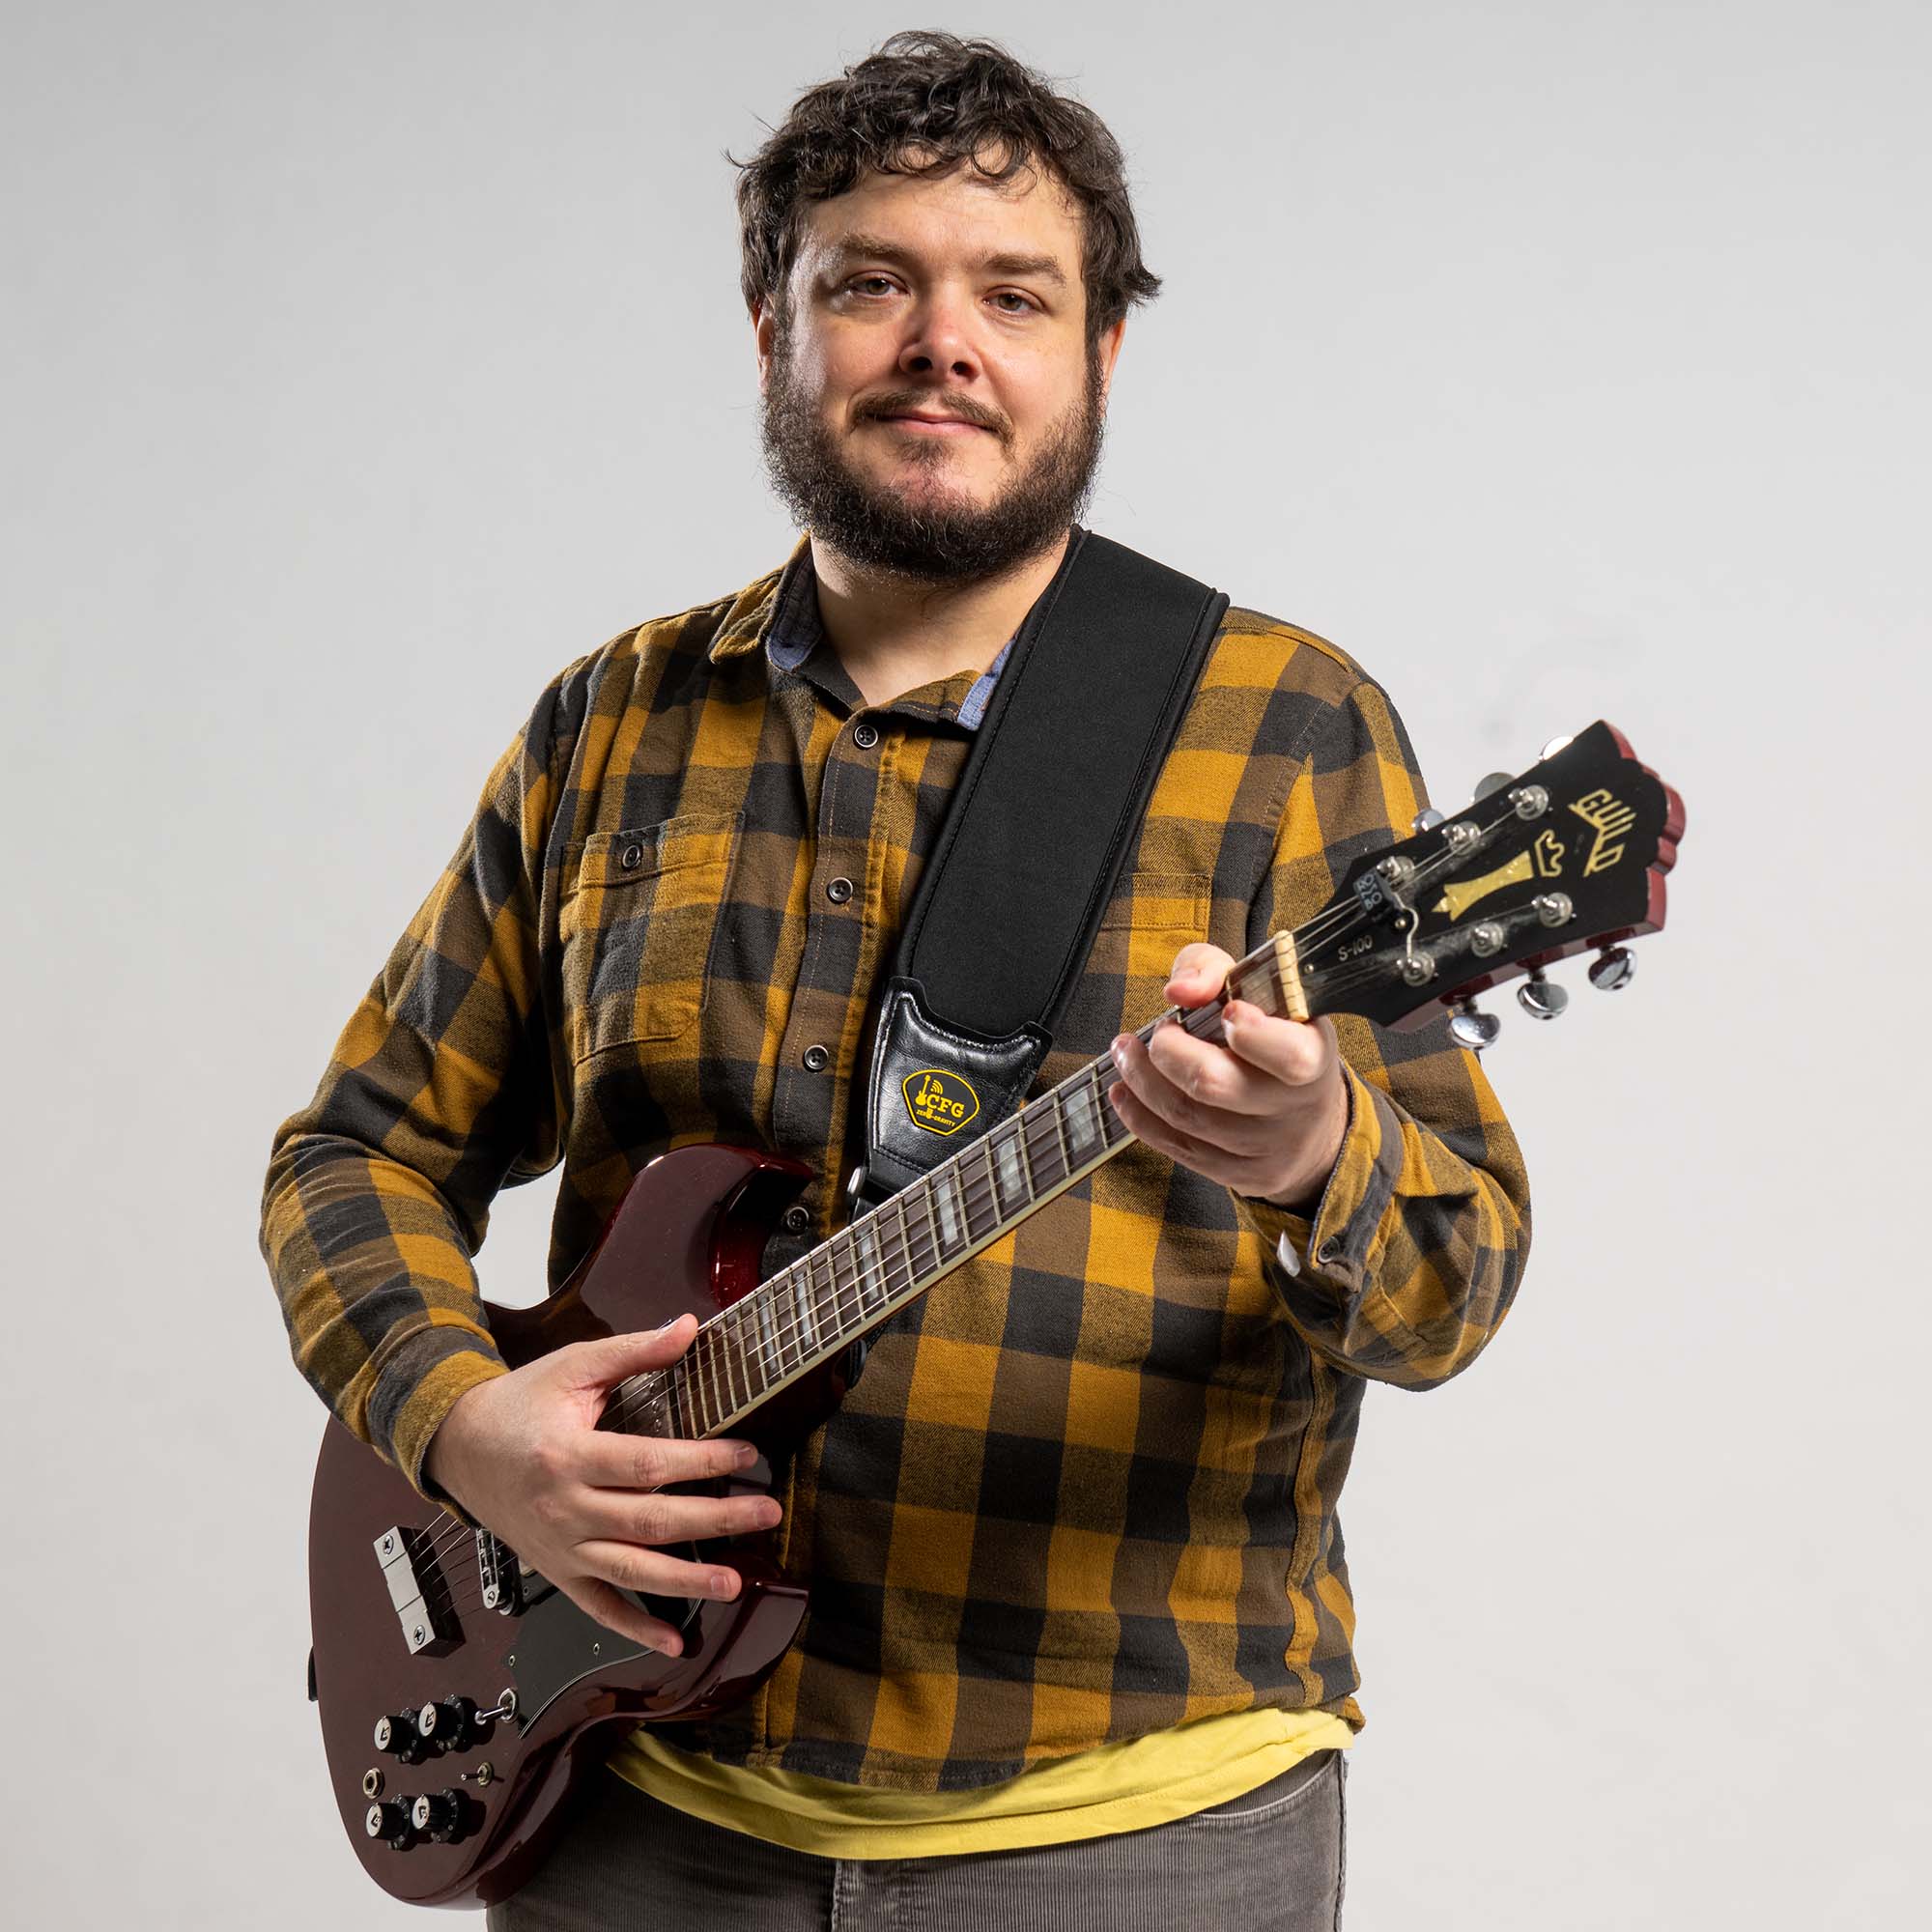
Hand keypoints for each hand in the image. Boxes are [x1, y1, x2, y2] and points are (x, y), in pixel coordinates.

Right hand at [423, 1315, 781, 1655]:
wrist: (456, 1445)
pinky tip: (673, 1640)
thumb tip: (688, 1328)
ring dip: (686, 1581)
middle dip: (715, 1520)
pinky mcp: (555, 1569)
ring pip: (630, 1570)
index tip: (747, 1454)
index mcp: (569, 1454)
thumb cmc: (519, 1403)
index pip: (648, 1464)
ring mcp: (560, 1546)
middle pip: (650, 1521)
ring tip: (735, 1583)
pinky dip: (634, 1626)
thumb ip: (634, 1351)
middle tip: (767, 1513)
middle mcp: (565, 1507)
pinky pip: (597, 1606)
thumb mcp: (573, 1366)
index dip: (702, 1462)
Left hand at [1106, 943, 1348, 1210]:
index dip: (1251, 1034)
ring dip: (1141, 1080)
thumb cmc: (1277, 1040)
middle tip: (1158, 1033)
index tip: (1226, 1012)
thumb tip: (1179, 991)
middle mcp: (1295, 1109)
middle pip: (1214, 1085)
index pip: (1290, 1056)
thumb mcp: (1261, 992)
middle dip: (1168, 1052)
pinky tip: (1125, 1091)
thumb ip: (1215, 971)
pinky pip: (1179, 1148)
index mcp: (1315, 1059)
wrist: (1311, 1122)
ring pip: (1186, 1116)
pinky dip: (1141, 1116)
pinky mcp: (1242, 1176)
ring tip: (1125, 1052)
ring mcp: (1268, 1148)